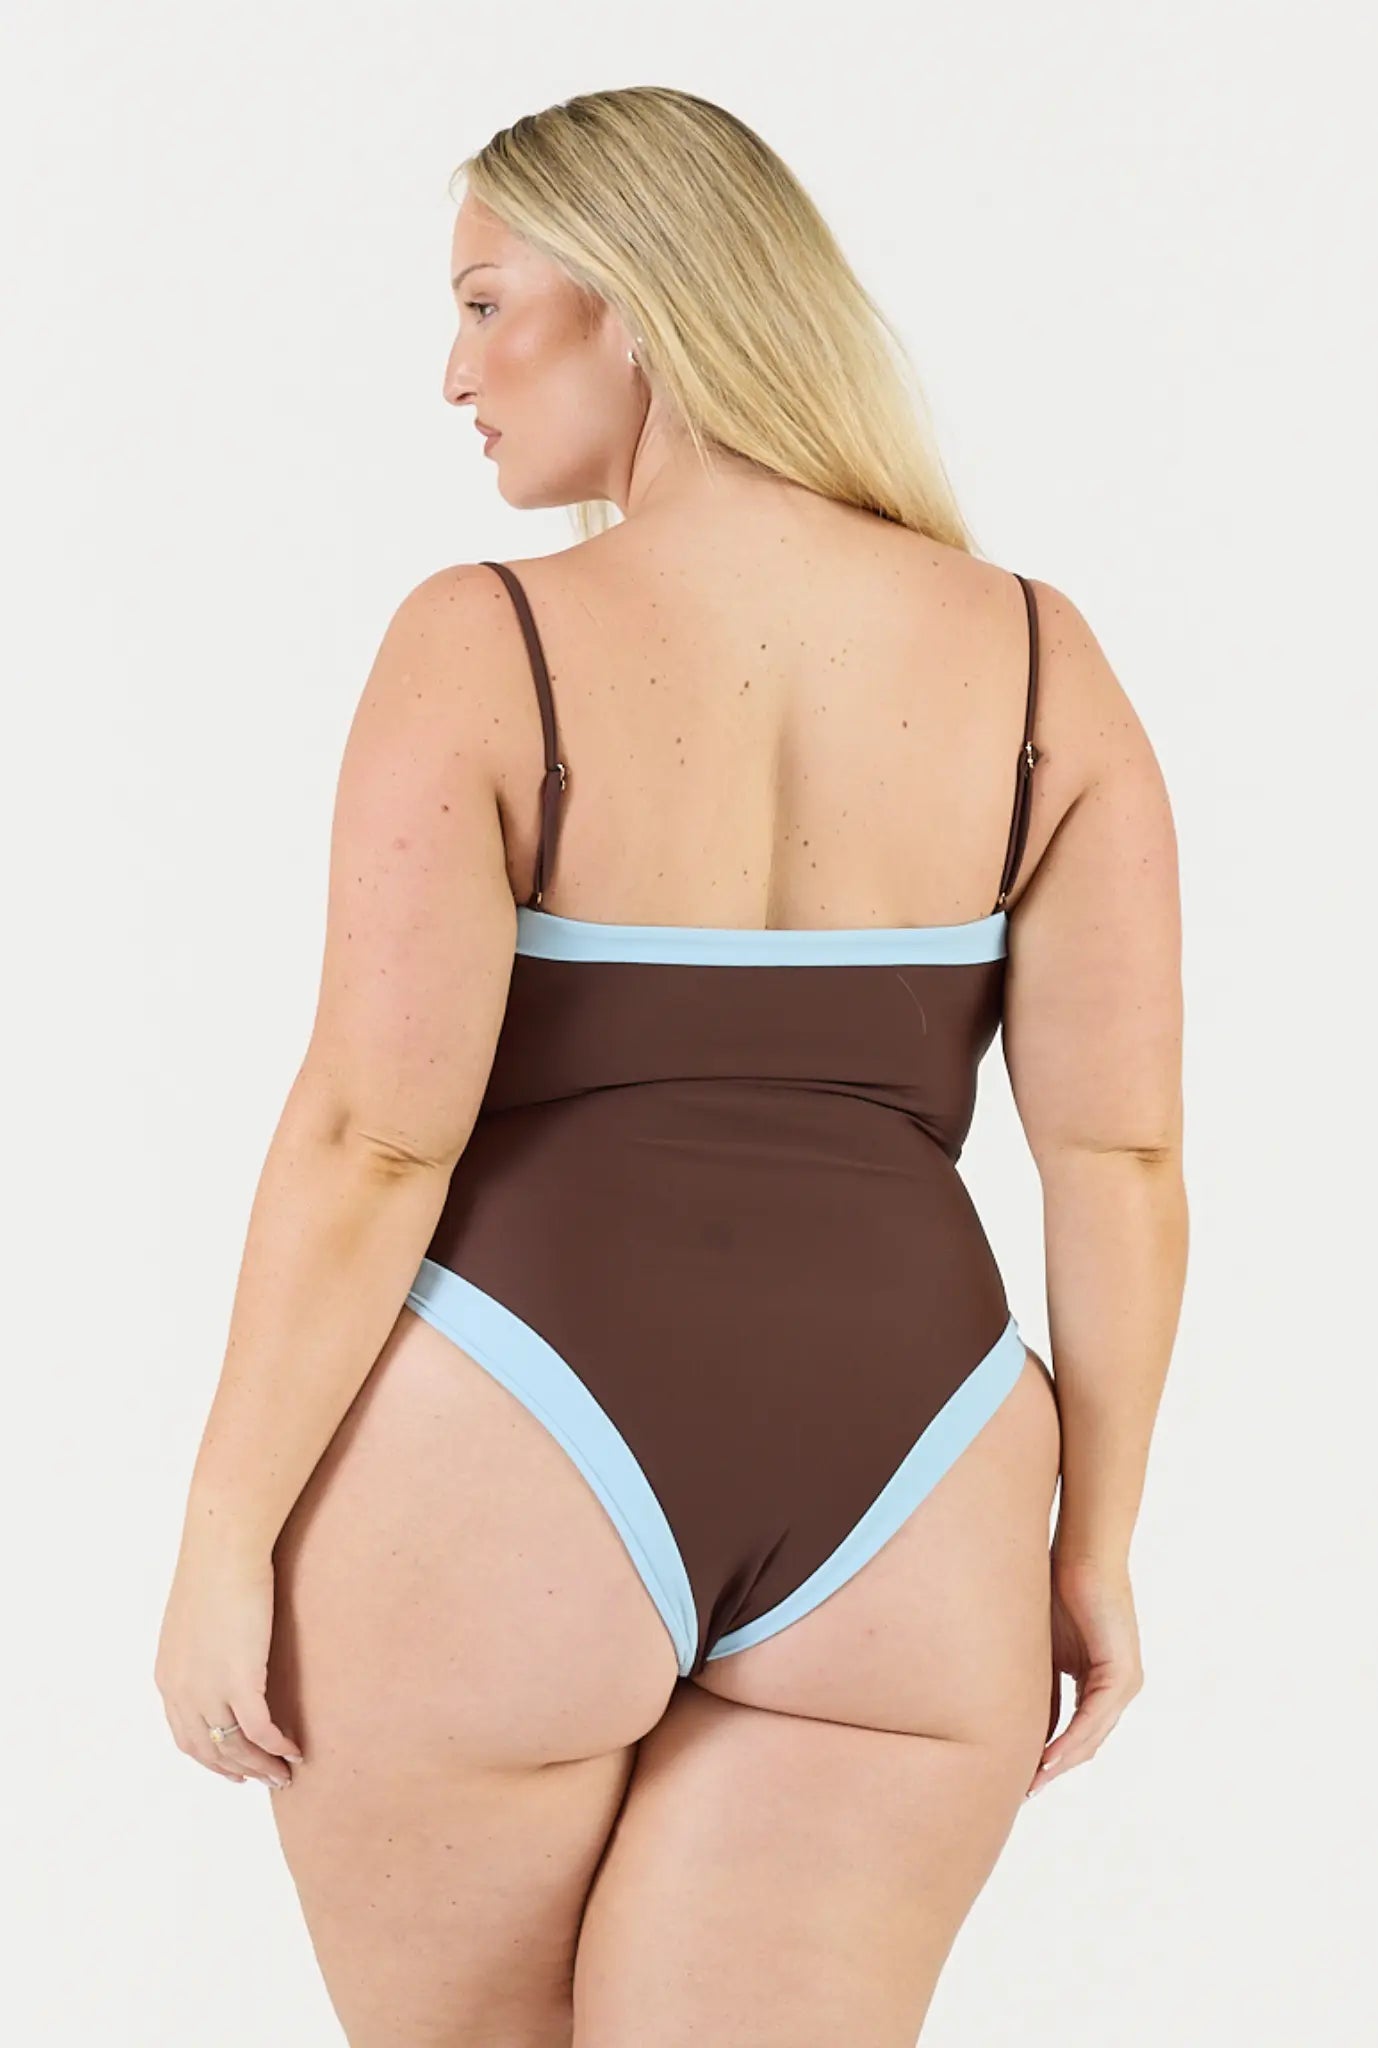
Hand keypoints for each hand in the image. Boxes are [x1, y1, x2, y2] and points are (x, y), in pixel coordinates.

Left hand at [154, 1540, 303, 1789]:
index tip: (234, 1769)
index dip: (212, 1759)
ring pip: (235, 1747)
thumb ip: (199, 1649)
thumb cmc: (214, 1570)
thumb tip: (219, 1654)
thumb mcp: (193, 1619)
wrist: (223, 1550)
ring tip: (284, 1775)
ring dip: (260, 1767)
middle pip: (209, 1751)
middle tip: (264, 1780)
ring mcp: (209, 1690)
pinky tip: (294, 1750)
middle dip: (238, 1771)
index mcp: (169, 1678)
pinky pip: (260, 1729)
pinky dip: (277, 1746)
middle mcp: (182, 1692)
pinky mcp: (240, 1680)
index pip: (186, 1736)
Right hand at [1027, 1552, 1142, 1797]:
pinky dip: (1070, 1739)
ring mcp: (1125, 1682)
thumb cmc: (1058, 1589)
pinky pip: (1094, 1718)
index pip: (1079, 1732)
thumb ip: (1042, 1683)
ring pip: (1092, 1736)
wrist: (1081, 1553)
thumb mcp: (1045, 1648)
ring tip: (1033, 1783)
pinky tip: (1047, 1756)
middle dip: (1055, 1768)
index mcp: (1103, 1681)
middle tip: (1025, 1791)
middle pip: (1087, 1743)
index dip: (1053, 1755)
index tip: (1025, 1776)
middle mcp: (1121, 1687)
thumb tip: (1020, 1720)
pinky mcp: (1122, 1673)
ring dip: (1061, 1762)